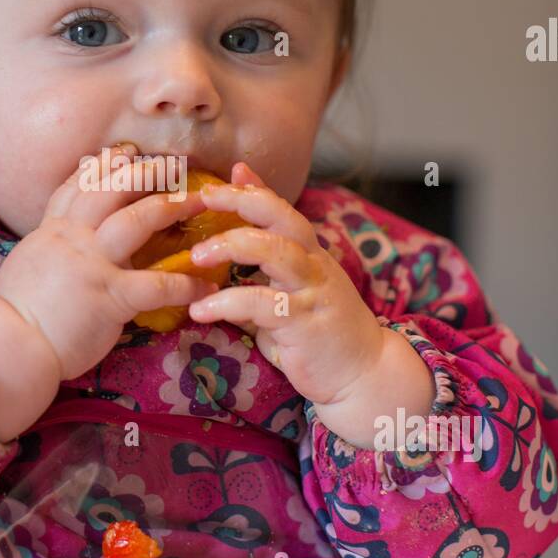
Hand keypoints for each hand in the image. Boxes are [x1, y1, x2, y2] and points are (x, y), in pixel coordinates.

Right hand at [0, 144, 220, 381]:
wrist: (10, 346)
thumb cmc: (17, 314)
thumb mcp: (27, 264)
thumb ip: (49, 247)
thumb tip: (59, 241)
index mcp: (53, 232)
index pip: (79, 187)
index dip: (104, 166)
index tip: (127, 152)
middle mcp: (73, 239)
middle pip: (112, 190)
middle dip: (146, 172)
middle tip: (176, 164)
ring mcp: (92, 265)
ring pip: (135, 220)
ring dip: (171, 206)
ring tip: (200, 200)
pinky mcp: (110, 297)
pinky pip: (156, 285)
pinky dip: (185, 284)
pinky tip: (205, 284)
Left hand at [186, 163, 432, 437]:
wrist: (362, 374)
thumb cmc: (316, 332)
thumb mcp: (287, 292)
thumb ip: (259, 267)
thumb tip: (220, 246)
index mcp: (309, 254)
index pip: (280, 209)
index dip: (250, 190)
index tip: (215, 183)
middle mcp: (314, 265)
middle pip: (281, 218)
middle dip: (242, 202)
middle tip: (203, 200)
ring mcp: (312, 292)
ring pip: (275, 252)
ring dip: (231, 246)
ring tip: (195, 257)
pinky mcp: (304, 323)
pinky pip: (261, 303)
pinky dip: (225, 303)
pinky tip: (199, 311)